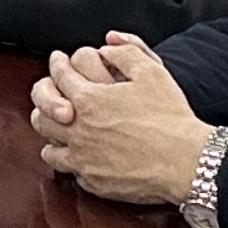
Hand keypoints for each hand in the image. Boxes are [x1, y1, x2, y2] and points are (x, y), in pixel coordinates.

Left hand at [32, 36, 211, 206]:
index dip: (56, 64)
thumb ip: (126, 51)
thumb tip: (107, 46)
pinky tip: (80, 154)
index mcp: (88, 100)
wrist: (186, 161)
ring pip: (48, 146)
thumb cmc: (171, 118)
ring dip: (52, 134)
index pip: (57, 76)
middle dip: (46, 100)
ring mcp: (83, 159)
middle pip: (41, 113)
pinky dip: (71, 160)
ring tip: (62, 128)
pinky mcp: (93, 181)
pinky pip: (69, 170)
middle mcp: (78, 130)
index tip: (58, 61)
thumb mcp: (152, 72)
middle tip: (55, 96)